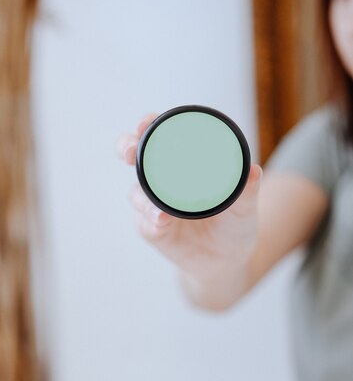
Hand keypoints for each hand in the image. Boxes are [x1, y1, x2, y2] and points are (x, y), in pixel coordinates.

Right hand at [116, 113, 262, 302]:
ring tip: (158, 205)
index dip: (148, 125)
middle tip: (130, 151)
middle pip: (133, 157)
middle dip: (126, 148)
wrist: (229, 260)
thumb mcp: (244, 206)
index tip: (145, 121)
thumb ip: (247, 189)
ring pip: (137, 193)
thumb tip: (254, 170)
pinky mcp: (154, 231)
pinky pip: (146, 223)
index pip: (159, 137)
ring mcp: (155, 206)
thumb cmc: (234, 223)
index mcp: (181, 164)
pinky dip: (151, 220)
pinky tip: (161, 220)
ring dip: (143, 195)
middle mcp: (162, 181)